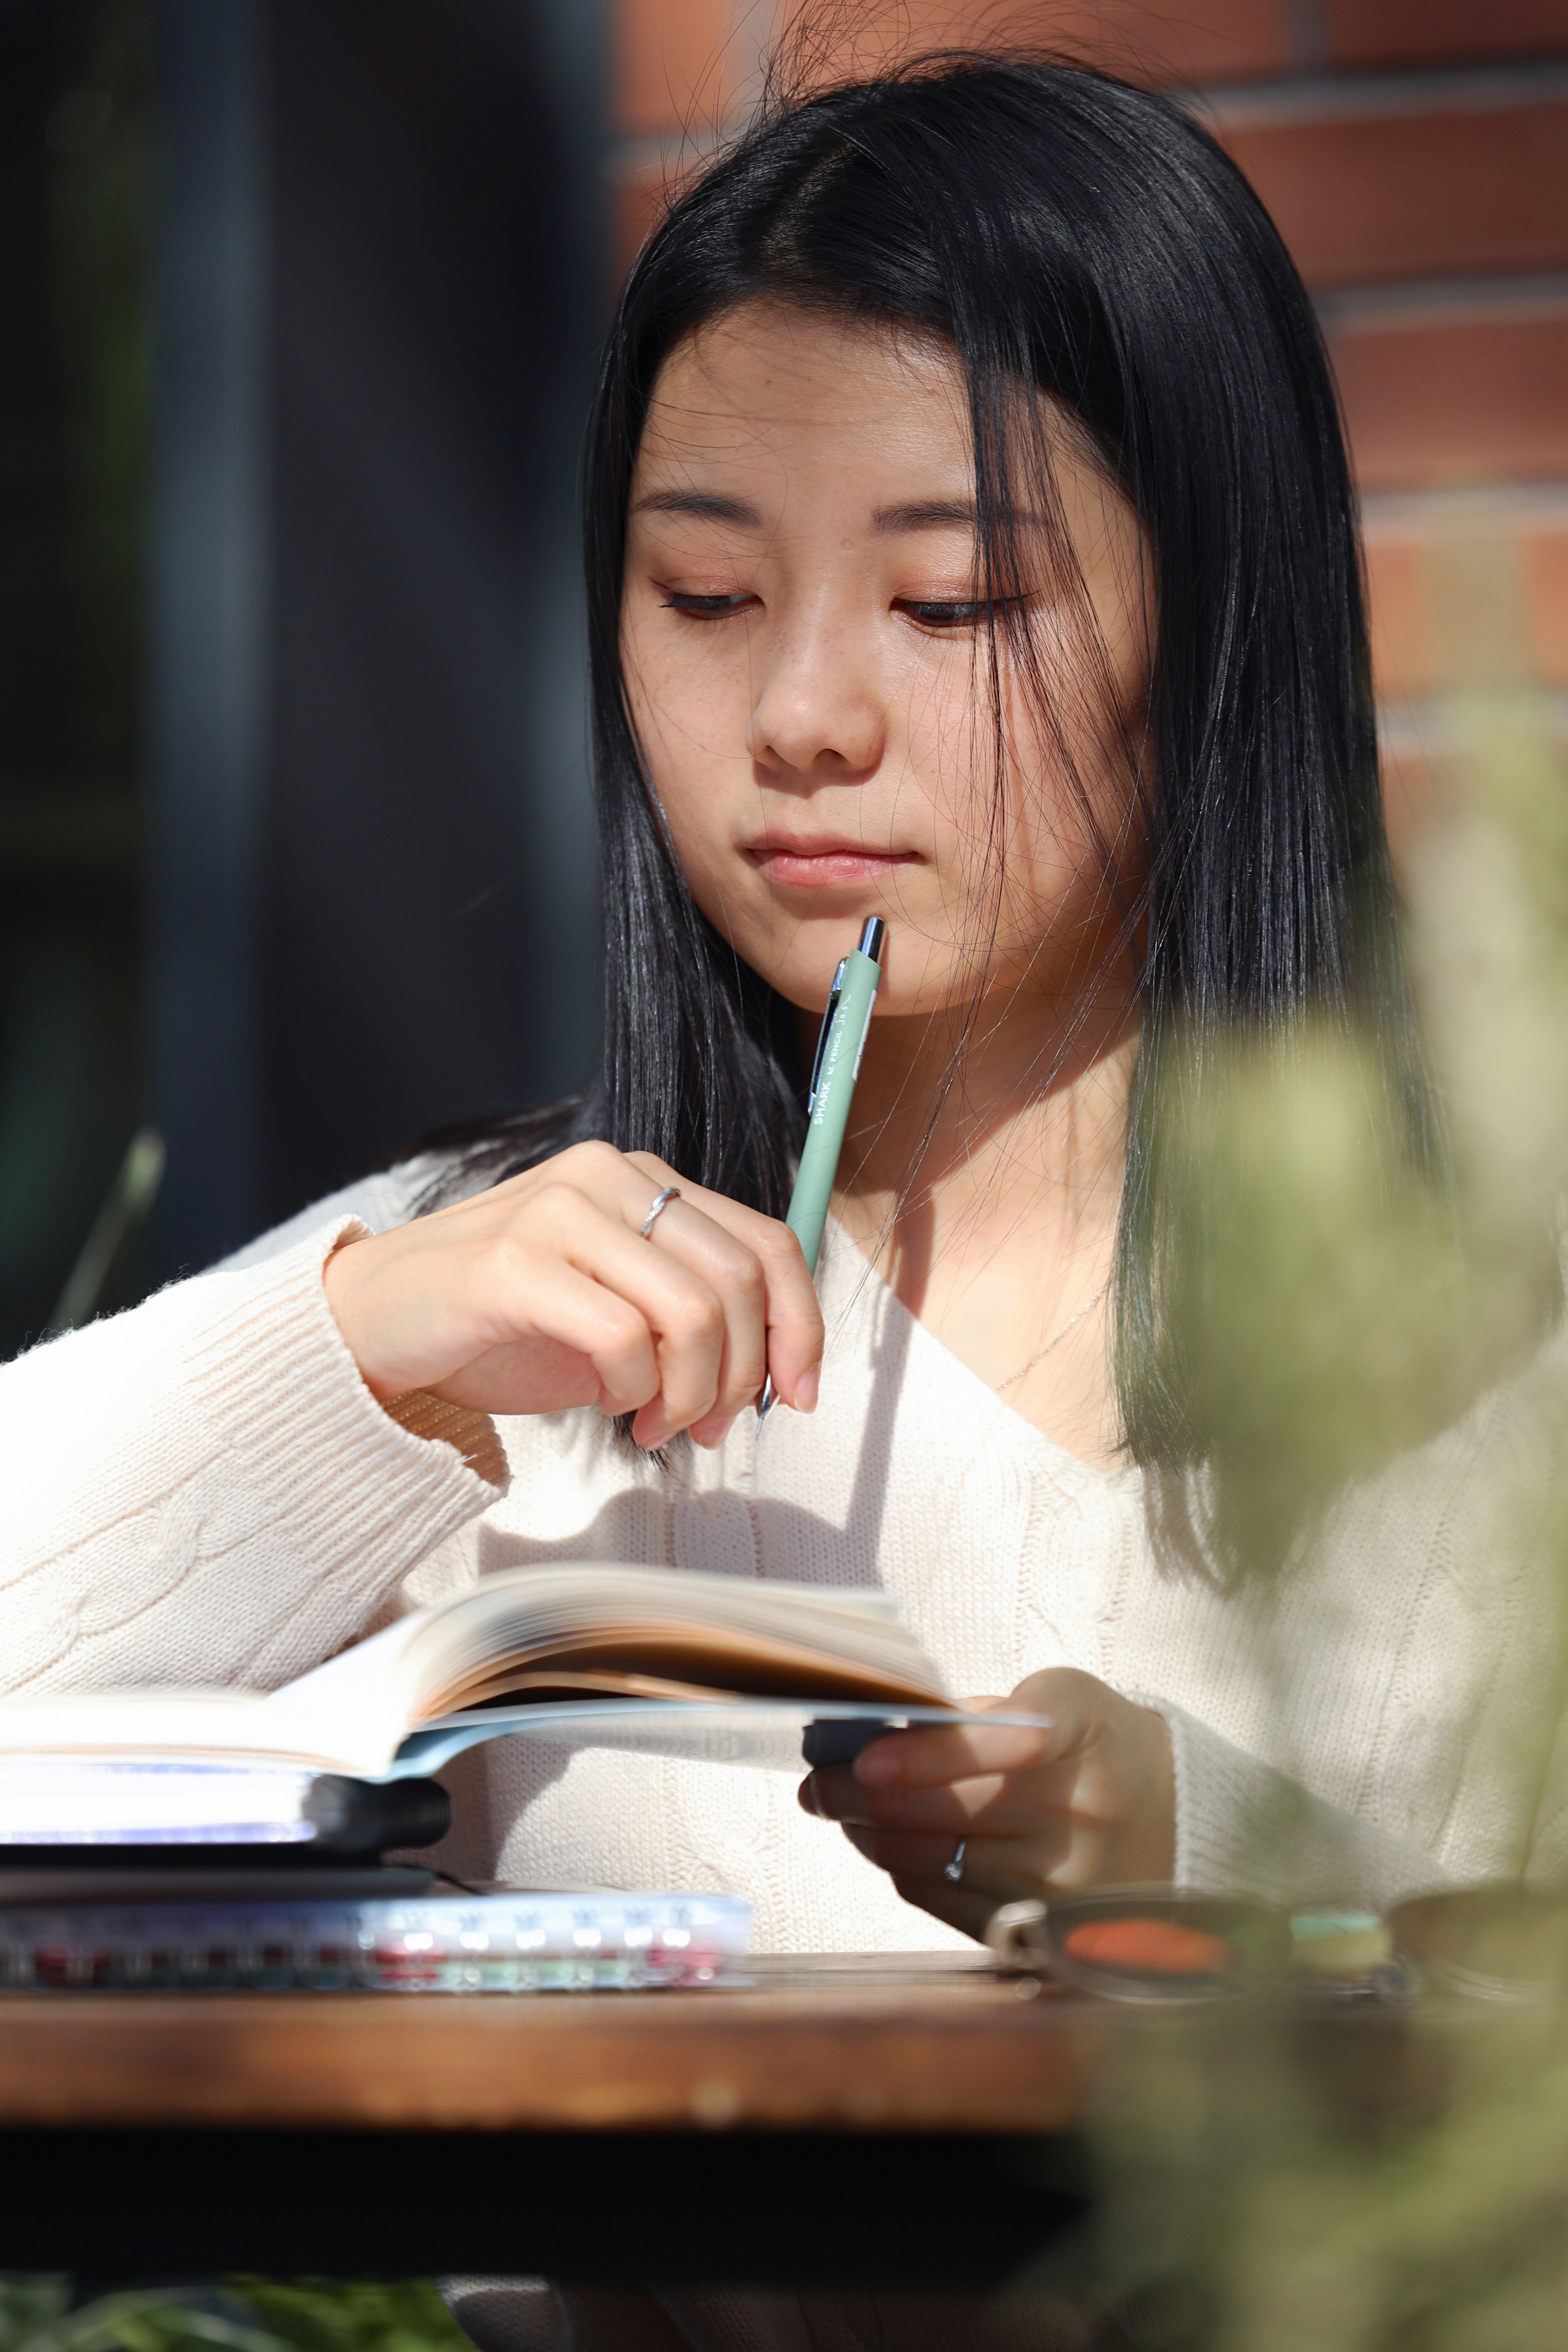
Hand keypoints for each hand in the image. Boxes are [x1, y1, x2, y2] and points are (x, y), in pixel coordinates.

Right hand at [323, 1143, 823, 1448]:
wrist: (375, 1322)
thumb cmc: (502, 1323)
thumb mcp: (617, 1307)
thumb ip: (686, 1313)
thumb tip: (775, 1371)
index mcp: (644, 1180)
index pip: (766, 1241)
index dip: (800, 1324)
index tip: (796, 1393)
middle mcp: (610, 1177)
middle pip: (737, 1281)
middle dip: (742, 1375)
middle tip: (711, 1428)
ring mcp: (561, 1212)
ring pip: (689, 1311)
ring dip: (689, 1392)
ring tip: (657, 1424)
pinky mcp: (515, 1261)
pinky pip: (621, 1336)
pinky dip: (632, 1389)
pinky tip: (613, 1406)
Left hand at [799, 1669, 1174, 1939]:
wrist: (1173, 1818)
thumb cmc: (1093, 1745)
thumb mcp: (1056, 1699)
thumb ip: (977, 1715)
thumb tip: (877, 1739)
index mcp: (1084, 1736)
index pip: (1004, 1745)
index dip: (927, 1756)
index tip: (864, 1757)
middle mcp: (1080, 1815)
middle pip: (947, 1813)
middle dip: (861, 1796)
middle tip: (819, 1781)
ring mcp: (1062, 1879)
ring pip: (932, 1861)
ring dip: (871, 1834)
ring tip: (841, 1809)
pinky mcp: (1042, 1926)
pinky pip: (943, 1900)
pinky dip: (902, 1869)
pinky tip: (884, 1842)